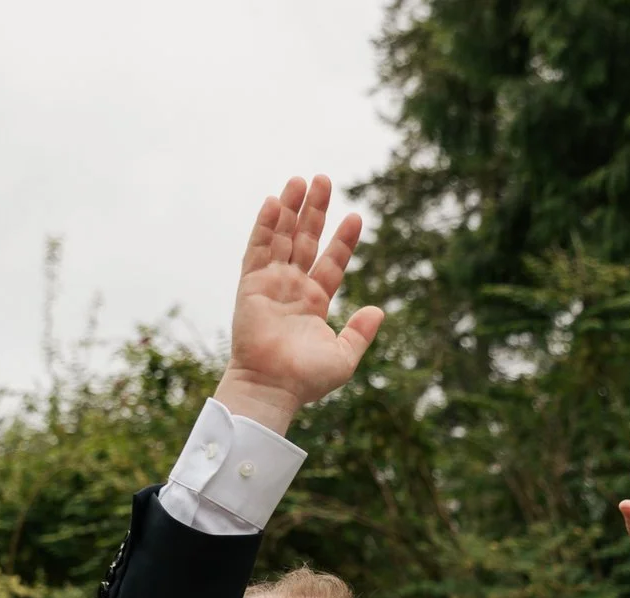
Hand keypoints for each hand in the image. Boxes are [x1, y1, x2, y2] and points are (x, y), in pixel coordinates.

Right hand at [211, 174, 383, 434]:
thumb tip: (379, 310)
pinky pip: (257, 249)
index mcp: (315, 302)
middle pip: (305, 240)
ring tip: (301, 180)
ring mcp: (271, 284)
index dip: (343, 240)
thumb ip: (360, 333)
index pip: (331, 262)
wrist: (273, 387)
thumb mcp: (344, 357)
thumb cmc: (306, 379)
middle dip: (314, 211)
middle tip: (323, 180)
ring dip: (290, 209)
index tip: (356, 216)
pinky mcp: (250, 285)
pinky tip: (273, 202)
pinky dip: (264, 225)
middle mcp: (292, 288)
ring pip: (281, 238)